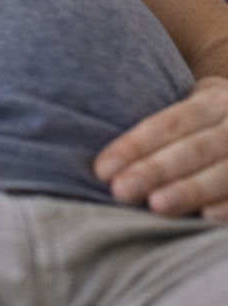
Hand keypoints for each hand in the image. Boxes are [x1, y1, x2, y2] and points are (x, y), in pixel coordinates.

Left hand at [93, 76, 227, 220]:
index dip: (134, 145)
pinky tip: (204, 218)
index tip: (102, 170)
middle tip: (121, 191)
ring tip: (156, 206)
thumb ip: (164, 127)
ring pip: (223, 171)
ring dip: (189, 190)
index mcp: (212, 100)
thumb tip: (106, 160)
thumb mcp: (196, 106)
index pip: (168, 123)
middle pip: (192, 147)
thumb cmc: (213, 122)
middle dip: (154, 170)